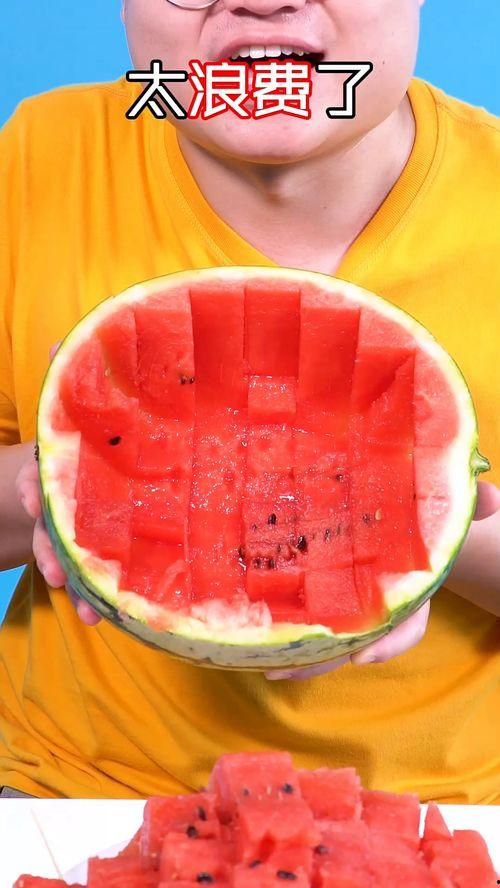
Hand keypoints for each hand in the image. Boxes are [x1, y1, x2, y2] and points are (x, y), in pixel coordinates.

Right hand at [15, 343, 100, 626]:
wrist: (89, 471)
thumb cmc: (90, 439)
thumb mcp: (84, 411)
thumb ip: (74, 381)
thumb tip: (62, 339)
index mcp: (60, 464)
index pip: (40, 473)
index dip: (32, 488)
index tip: (31, 499)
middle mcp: (60, 496)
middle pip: (47, 522)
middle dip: (48, 544)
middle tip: (54, 566)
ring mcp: (73, 526)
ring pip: (65, 554)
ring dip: (70, 579)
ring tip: (83, 607)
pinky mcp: (91, 549)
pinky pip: (89, 574)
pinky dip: (89, 595)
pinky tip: (97, 616)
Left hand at [266, 480, 499, 680]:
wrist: (399, 516)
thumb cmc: (420, 519)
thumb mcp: (443, 513)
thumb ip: (466, 504)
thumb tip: (496, 499)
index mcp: (408, 594)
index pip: (403, 627)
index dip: (386, 644)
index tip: (362, 658)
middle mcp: (376, 606)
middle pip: (353, 643)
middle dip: (324, 659)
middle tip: (288, 672)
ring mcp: (349, 604)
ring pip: (326, 638)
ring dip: (298, 654)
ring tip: (264, 665)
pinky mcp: (323, 592)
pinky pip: (307, 615)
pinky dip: (286, 628)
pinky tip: (255, 637)